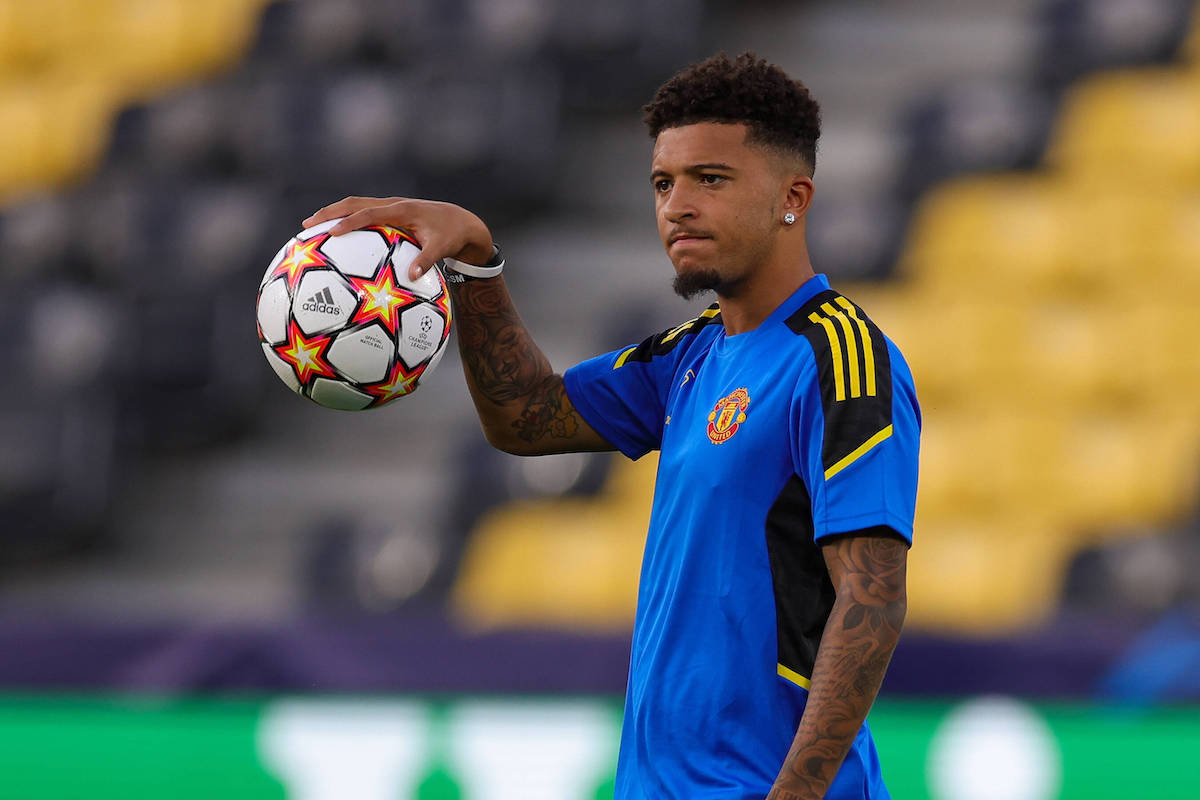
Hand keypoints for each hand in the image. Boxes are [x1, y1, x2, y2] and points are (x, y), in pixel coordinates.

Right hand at [302, 196, 493, 278]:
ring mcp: (389, 206)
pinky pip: (362, 213)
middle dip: (329, 213)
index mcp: (401, 210)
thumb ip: (426, 261)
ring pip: (355, 205)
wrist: (460, 221)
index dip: (349, 222)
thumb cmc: (450, 235)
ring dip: (333, 213)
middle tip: (307, 225)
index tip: (331, 233)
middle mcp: (392, 204)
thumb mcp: (442, 248)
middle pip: (353, 204)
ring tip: (310, 227)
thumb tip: (412, 277)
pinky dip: (345, 219)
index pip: (369, 214)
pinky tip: (333, 235)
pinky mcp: (388, 212)